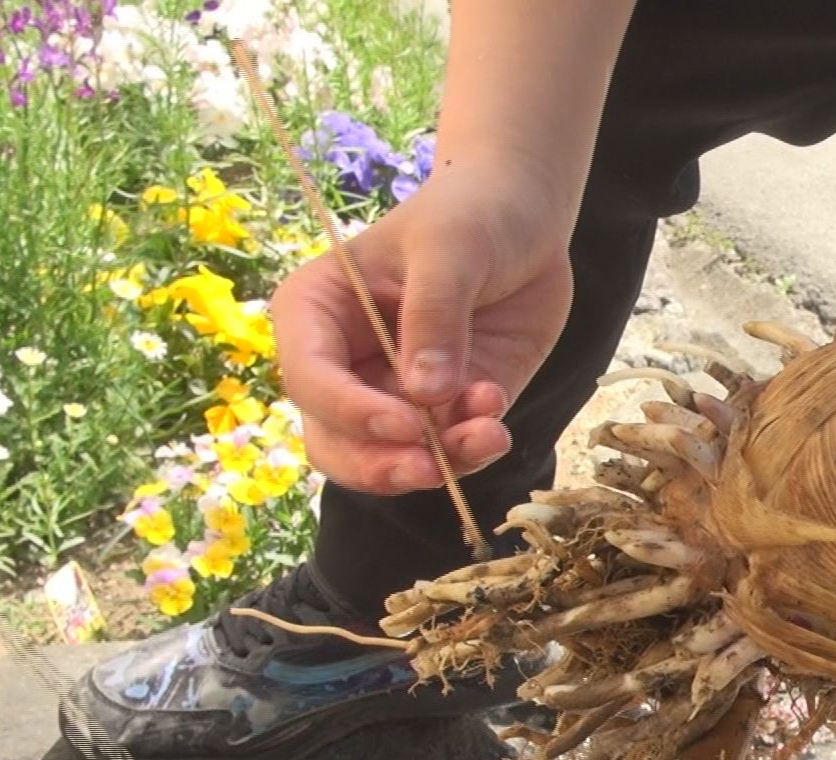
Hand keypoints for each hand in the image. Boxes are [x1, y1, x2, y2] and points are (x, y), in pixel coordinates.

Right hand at [270, 158, 575, 493]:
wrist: (525, 216)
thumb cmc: (470, 214)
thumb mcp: (450, 249)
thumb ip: (434, 316)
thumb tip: (425, 394)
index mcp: (317, 312)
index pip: (309, 378)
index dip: (350, 412)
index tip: (407, 424)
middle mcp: (346, 363)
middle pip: (334, 441)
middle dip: (380, 465)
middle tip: (432, 469)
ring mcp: (395, 391)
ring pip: (389, 458)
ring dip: (439, 464)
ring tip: (489, 435)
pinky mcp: (446, 408)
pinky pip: (447, 452)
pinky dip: (472, 450)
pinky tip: (496, 418)